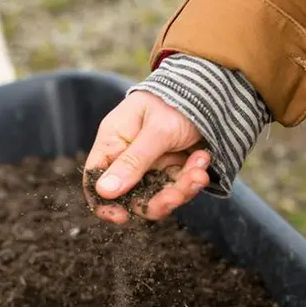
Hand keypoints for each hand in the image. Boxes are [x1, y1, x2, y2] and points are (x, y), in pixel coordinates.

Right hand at [83, 91, 210, 223]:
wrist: (209, 89)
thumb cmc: (175, 101)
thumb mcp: (156, 131)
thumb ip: (133, 161)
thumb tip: (104, 192)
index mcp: (113, 141)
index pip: (96, 177)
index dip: (103, 202)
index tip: (122, 217)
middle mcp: (129, 156)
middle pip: (132, 195)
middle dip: (157, 200)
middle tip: (177, 195)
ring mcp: (152, 164)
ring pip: (159, 194)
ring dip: (181, 188)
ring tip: (199, 173)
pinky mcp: (173, 167)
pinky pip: (179, 185)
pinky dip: (193, 177)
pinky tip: (203, 158)